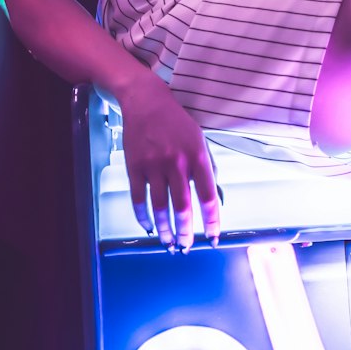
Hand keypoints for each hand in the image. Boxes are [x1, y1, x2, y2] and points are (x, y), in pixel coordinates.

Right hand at [119, 78, 221, 251]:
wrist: (146, 101)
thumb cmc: (177, 123)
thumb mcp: (200, 141)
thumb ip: (208, 169)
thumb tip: (216, 199)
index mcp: (198, 157)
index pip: (208, 196)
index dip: (212, 221)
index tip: (213, 238)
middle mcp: (177, 163)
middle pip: (183, 207)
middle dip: (186, 232)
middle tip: (186, 247)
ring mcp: (154, 165)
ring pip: (159, 207)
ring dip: (165, 229)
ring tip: (168, 243)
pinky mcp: (134, 166)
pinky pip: (138, 198)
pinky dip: (143, 216)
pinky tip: (148, 227)